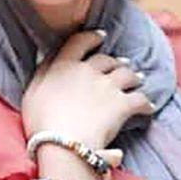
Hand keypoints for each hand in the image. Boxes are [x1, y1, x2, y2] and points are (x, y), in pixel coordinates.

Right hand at [21, 30, 155, 149]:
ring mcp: (108, 86)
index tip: (101, 36)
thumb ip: (43, 71)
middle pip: (107, 60)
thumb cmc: (41, 122)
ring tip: (138, 79)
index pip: (80, 42)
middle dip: (115, 61)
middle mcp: (89, 71)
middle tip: (121, 65)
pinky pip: (140, 100)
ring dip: (133, 76)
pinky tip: (148, 107)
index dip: (92, 37)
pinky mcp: (123, 105)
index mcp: (65, 65)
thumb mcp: (32, 92)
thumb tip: (50, 58)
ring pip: (127, 74)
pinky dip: (145, 103)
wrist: (63, 143)